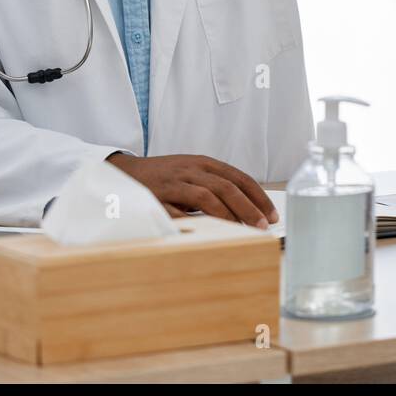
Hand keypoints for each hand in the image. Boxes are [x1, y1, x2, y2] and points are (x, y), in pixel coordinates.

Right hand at [106, 153, 278, 228]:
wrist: (124, 172)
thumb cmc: (164, 177)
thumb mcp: (192, 175)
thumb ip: (215, 186)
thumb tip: (247, 209)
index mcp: (204, 163)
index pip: (239, 178)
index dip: (258, 197)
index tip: (272, 215)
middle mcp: (192, 169)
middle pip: (228, 187)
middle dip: (249, 208)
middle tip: (262, 227)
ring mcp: (175, 181)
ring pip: (207, 197)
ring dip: (228, 215)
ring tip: (241, 232)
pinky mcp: (157, 195)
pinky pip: (178, 209)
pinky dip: (194, 221)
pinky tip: (208, 232)